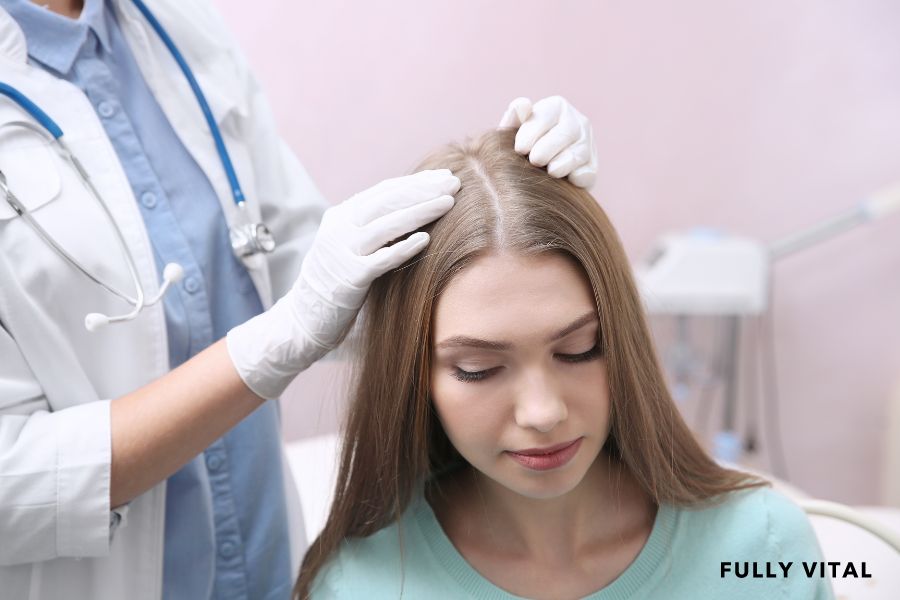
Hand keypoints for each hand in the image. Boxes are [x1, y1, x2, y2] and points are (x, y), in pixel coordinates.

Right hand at [226, 169, 459, 398]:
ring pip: (387, 225)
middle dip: (424, 190)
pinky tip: (426, 240)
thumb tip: (412, 207)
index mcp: (341, 215)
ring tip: (449, 203)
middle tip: (454, 182)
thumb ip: (372, 225)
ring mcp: (342, 251)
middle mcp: (339, 228)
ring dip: (421, 211)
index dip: (416, 182)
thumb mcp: (349, 244)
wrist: (304, 318)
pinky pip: (381, 260)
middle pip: (388, 201)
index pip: (384, 191)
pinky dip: (404, 248)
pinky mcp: (349, 278)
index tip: (444, 177)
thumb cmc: (336, 281)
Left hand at [499, 95, 596, 188]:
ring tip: (551, 171)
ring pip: (580, 152)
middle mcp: (576, 121)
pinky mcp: (591, 168)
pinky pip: (589, 171)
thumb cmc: (521, 149)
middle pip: (566, 132)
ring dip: (564, 162)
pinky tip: (570, 180)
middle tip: (534, 161)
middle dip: (549, 147)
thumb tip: (521, 106)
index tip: (520, 149)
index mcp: (556, 107)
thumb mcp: (512, 134)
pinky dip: (581, 176)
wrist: (532, 176)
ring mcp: (587, 144)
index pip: (546, 115)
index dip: (532, 132)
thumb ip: (513, 120)